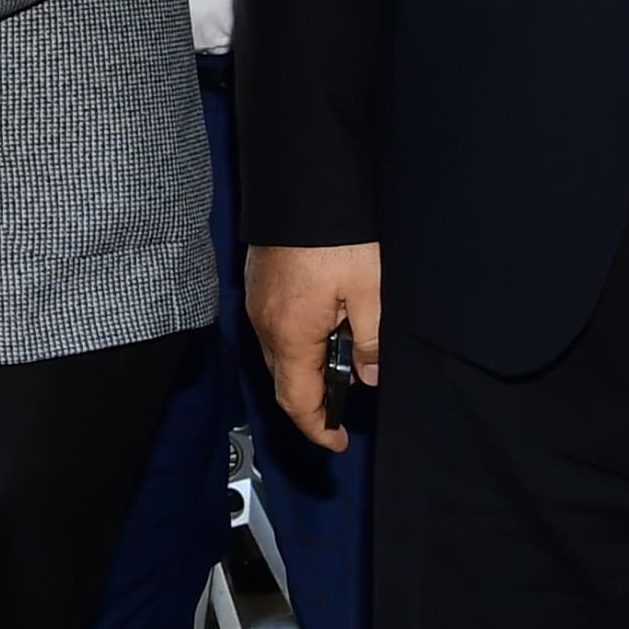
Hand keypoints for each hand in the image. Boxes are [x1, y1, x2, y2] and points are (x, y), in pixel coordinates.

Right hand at [248, 242, 381, 450]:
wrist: (300, 185)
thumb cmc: (332, 233)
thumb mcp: (370, 291)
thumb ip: (371, 341)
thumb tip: (370, 376)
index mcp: (291, 335)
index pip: (298, 401)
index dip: (318, 430)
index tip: (337, 442)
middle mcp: (265, 325)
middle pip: (285, 382)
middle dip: (313, 403)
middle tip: (344, 410)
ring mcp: (257, 305)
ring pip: (279, 356)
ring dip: (306, 371)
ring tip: (343, 365)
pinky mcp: (258, 286)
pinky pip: (274, 330)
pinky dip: (297, 345)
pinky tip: (325, 330)